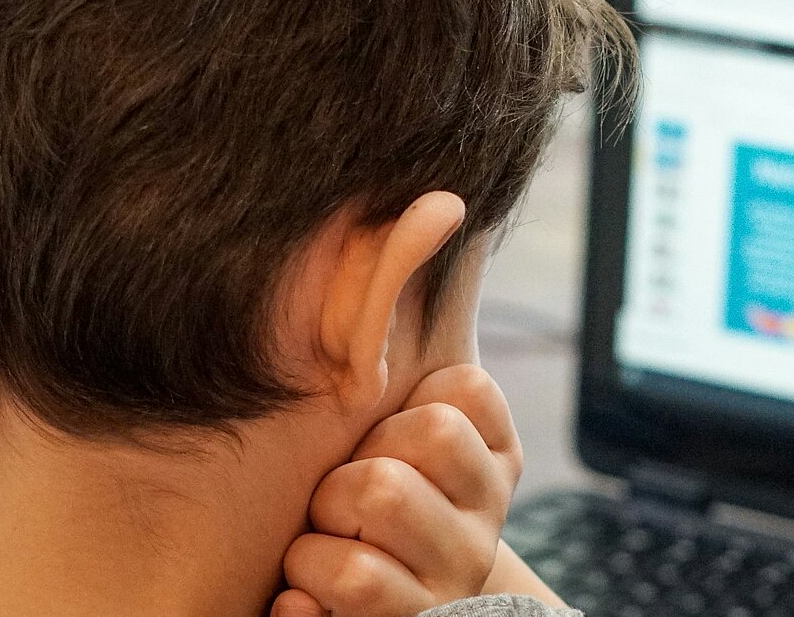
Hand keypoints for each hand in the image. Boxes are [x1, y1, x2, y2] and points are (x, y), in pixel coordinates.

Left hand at [272, 364, 527, 616]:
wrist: (375, 615)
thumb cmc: (365, 507)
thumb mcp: (395, 434)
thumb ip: (401, 355)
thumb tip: (423, 217)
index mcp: (492, 463)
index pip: (463, 390)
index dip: (399, 414)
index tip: (383, 448)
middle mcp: (484, 524)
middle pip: (419, 439)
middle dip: (347, 476)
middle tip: (339, 507)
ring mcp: (450, 582)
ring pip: (377, 500)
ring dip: (317, 535)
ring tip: (324, 551)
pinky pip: (345, 582)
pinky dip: (301, 593)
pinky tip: (304, 597)